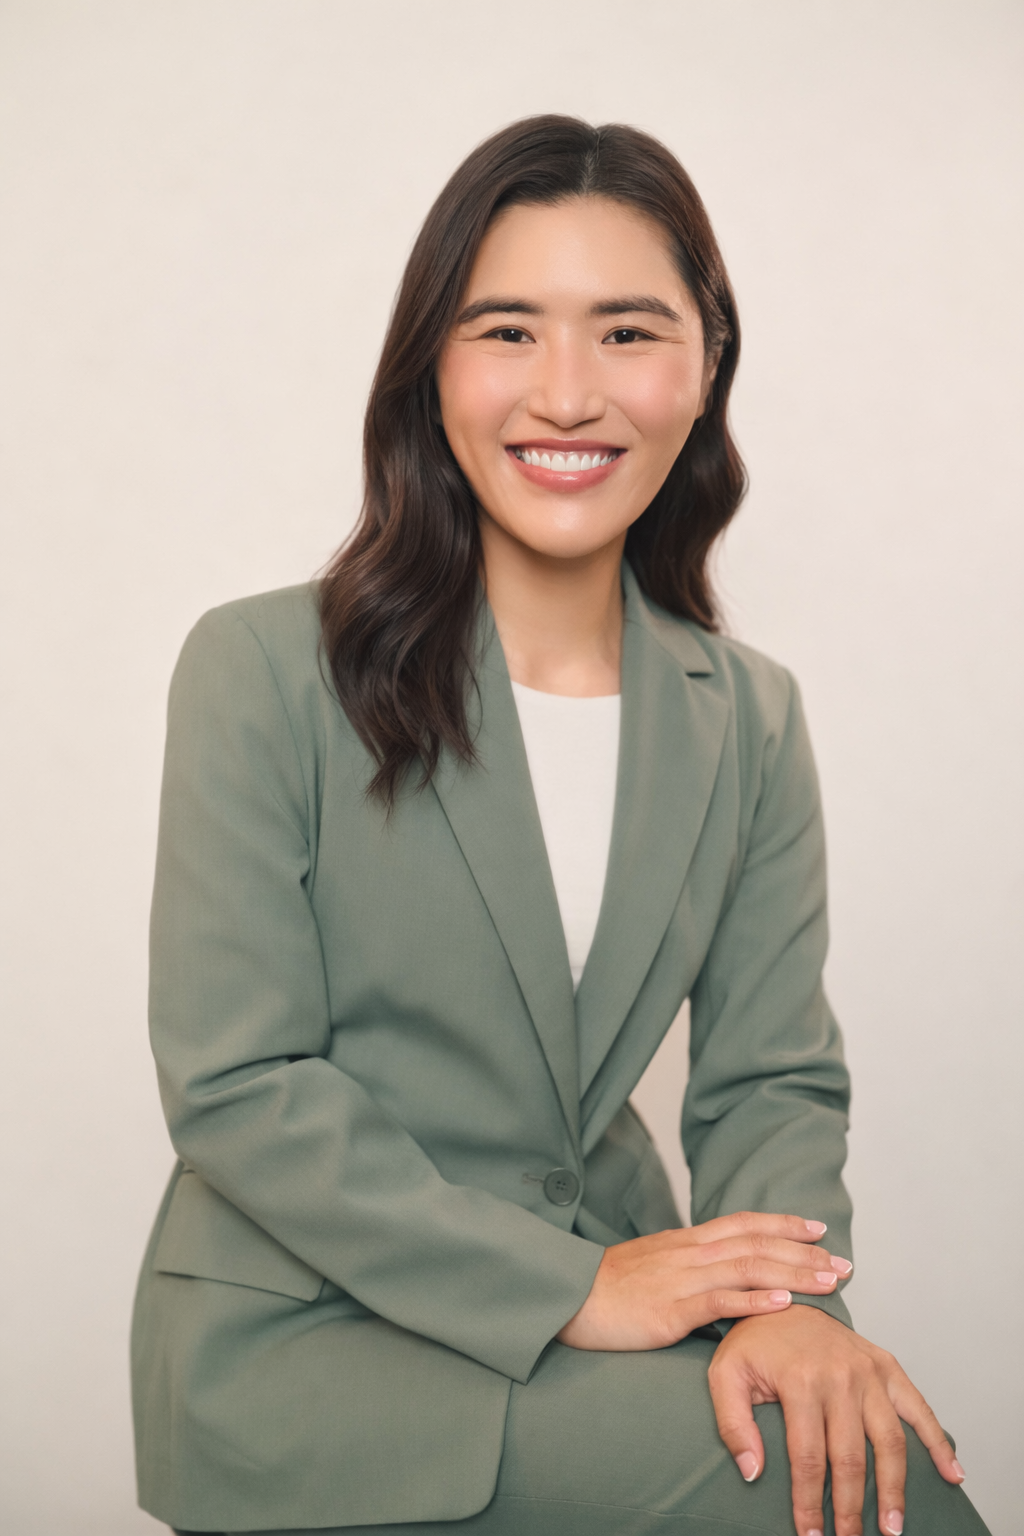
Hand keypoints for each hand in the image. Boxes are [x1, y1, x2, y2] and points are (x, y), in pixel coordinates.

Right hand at [557, 1211, 850, 1349]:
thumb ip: (685, 1267)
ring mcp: (681, 1279)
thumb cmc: (606, 1289)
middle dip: (805, 1252)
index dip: (784, 1224)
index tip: (819, 1228)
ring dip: (795, 1273)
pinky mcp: (670, 1309)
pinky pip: (719, 1301)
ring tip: (831, 1281)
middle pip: (757, 1243)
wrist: (566, 1297)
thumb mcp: (651, 1267)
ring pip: (749, 1267)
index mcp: (686, 1242)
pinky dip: (755, 1300)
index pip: (744, 1223)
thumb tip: (717, 1275)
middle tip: (845, 1263)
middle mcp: (690, 1252)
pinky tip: (783, 1303)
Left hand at [708, 1306, 965, 1535]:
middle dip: (851, 1509)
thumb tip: (753, 1473)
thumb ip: (733, 1424)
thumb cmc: (752, 1340)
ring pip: (889, 1441)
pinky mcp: (885, 1365)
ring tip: (893, 1527)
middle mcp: (840, 1375)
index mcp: (800, 1380)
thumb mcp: (724, 1374)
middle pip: (851, 1458)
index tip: (810, 1535)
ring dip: (895, 1488)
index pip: (808, 1458)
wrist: (780, 1294)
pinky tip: (952, 1474)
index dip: (810, 1503)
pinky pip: (918, 1407)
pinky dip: (938, 1441)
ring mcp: (868, 1370)